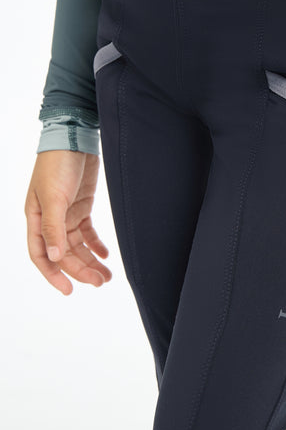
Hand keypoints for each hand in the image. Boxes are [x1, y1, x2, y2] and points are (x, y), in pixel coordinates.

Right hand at [25, 150, 111, 294]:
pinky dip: (96, 244)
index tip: (69, 291)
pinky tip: (105, 255)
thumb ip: (53, 227)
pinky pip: (87, 232)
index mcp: (36, 218)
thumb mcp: (53, 196)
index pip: (41, 255)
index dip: (54, 275)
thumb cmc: (57, 164)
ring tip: (107, 275)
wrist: (75, 138)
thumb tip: (54, 256)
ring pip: (77, 246)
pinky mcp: (81, 206)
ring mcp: (66, 213)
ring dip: (91, 260)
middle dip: (81, 270)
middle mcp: (50, 219)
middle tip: (100, 282)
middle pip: (64, 253)